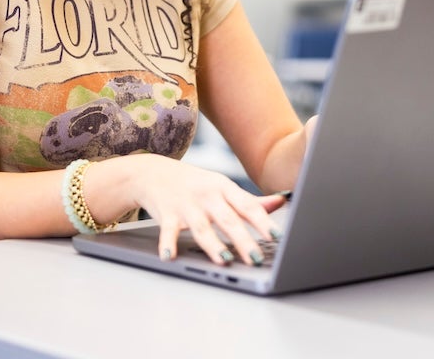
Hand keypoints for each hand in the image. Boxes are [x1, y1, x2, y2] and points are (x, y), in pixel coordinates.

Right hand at [121, 154, 286, 266]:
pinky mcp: (165, 213)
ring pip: (202, 227)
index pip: (248, 206)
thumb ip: (250, 200)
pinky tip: (170, 256)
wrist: (152, 172)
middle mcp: (207, 195)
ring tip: (224, 261)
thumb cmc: (194, 184)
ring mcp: (186, 204)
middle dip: (243, 239)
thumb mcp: (222, 186)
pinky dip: (168, 243)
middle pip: (228, 219)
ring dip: (213, 245)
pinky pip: (168, 230)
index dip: (263, 222)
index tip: (277, 237)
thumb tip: (281, 202)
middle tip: (256, 258)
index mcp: (224, 187)